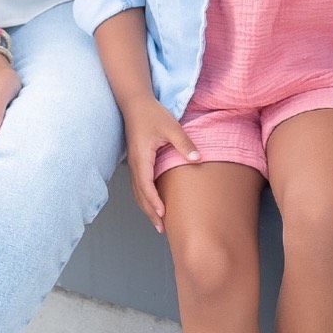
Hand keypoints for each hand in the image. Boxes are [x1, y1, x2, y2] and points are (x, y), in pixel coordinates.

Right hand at [124, 97, 200, 231]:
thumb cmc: (152, 114)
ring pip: (137, 192)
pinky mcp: (137, 162)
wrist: (135, 103)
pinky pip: (139, 185)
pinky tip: (153, 204)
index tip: (162, 213)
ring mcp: (134, 164)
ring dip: (146, 208)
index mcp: (142, 157)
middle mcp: (135, 164)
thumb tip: (198, 158)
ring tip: (157, 222)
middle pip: (140, 194)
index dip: (153, 200)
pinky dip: (145, 198)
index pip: (145, 184)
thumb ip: (184, 143)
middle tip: (161, 228)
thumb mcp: (171, 126)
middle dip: (149, 212)